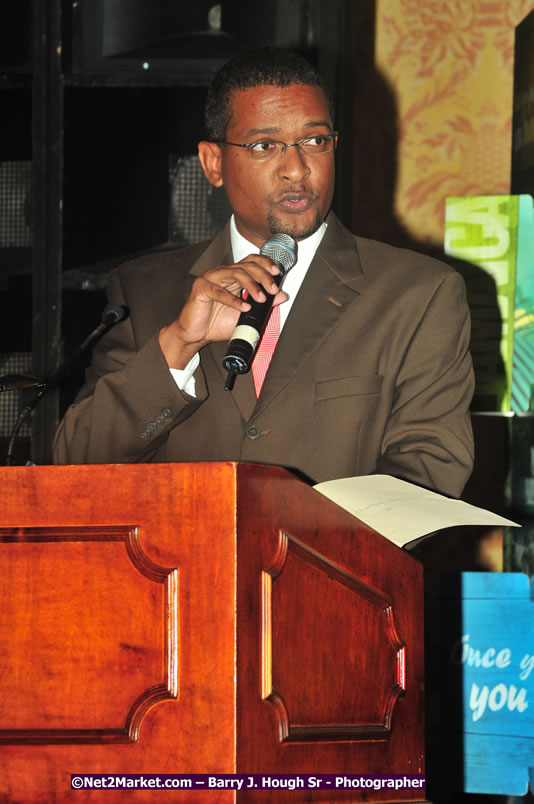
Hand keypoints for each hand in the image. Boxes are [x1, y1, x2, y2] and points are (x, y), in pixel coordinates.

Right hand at [159, 255, 287, 368]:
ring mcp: (211, 279)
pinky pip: (219, 292)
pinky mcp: (201, 289)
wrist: (196, 335)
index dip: (264, 263)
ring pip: (235, 273)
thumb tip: (282, 296)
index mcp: (232, 276)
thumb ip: (263, 304)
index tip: (276, 272)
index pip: (250, 261)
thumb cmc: (216, 323)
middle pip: (246, 266)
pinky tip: (244, 307)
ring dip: (251, 285)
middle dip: (262, 276)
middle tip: (272, 289)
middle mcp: (222, 274)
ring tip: (260, 299)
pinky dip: (233, 300)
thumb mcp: (246, 314)